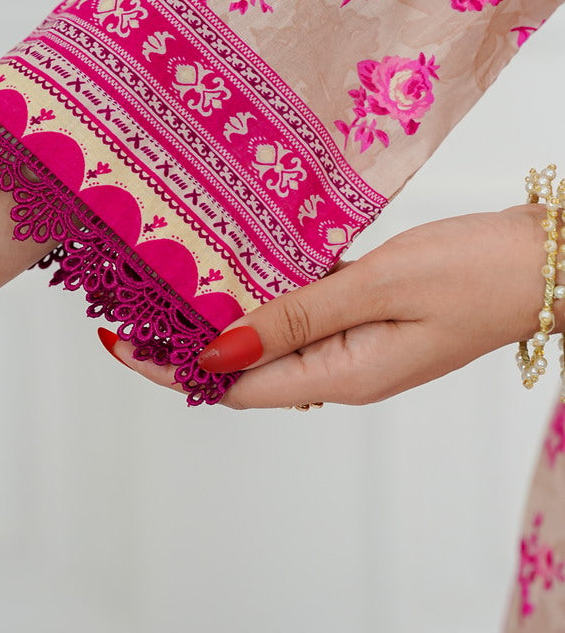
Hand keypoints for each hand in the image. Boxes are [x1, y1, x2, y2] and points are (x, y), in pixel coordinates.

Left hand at [99, 204, 557, 407]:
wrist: (546, 260)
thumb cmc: (478, 272)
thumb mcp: (383, 286)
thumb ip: (299, 316)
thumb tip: (217, 350)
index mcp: (344, 374)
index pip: (234, 384)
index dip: (171, 365)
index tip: (119, 337)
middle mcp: (343, 365)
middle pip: (245, 362)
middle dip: (185, 338)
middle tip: (131, 298)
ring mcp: (357, 338)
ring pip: (271, 331)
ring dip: (225, 309)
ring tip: (172, 273)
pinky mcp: (370, 309)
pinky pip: (305, 306)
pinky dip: (269, 286)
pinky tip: (242, 255)